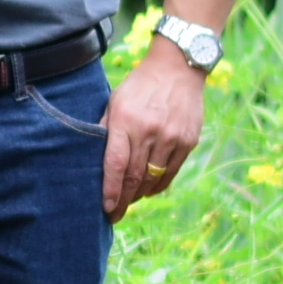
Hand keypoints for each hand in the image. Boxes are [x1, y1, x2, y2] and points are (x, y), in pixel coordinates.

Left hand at [102, 43, 206, 219]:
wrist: (178, 69)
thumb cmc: (139, 86)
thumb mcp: (115, 101)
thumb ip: (106, 129)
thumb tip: (94, 161)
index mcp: (126, 121)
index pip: (115, 164)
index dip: (110, 190)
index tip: (106, 208)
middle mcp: (150, 131)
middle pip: (134, 176)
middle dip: (123, 199)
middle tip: (114, 214)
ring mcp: (171, 137)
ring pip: (153, 178)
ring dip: (139, 195)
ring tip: (129, 202)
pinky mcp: (188, 141)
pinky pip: (171, 172)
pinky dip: (158, 185)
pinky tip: (148, 190)